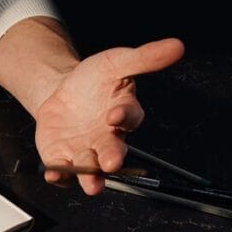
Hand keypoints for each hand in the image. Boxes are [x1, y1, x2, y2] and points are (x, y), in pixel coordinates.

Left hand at [35, 38, 184, 194]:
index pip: (130, 118)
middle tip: (112, 163)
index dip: (124, 116)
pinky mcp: (63, 158)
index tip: (115, 115)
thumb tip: (177, 46)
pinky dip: (59, 175)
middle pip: (114, 151)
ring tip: (92, 185)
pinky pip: (63, 172)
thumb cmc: (93, 80)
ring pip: (91, 169)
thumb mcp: (116, 62)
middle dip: (113, 158)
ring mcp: (85, 151)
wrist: (61, 92)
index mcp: (123, 115)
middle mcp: (107, 139)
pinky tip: (54, 175)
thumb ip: (144, 58)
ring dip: (91, 178)